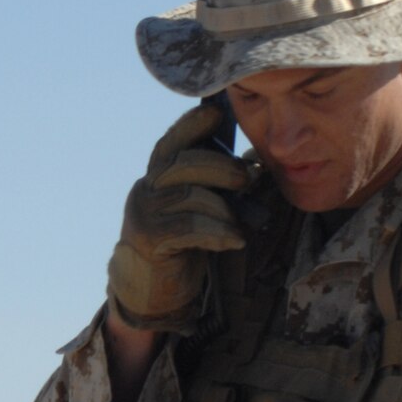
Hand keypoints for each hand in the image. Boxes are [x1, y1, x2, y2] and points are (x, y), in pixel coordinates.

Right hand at [107, 102, 248, 331]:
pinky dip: (218, 231)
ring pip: (190, 195)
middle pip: (183, 164)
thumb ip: (215, 188)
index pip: (171, 143)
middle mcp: (145, 190)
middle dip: (222, 166)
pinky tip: (235, 241)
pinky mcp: (150, 238)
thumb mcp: (199, 210)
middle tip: (249, 178)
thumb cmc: (182, 246)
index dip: (191, 124)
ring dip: (225, 208)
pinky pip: (190, 226)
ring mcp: (144, 213)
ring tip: (243, 224)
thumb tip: (256, 168)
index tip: (216, 112)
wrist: (153, 290)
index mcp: (156, 178)